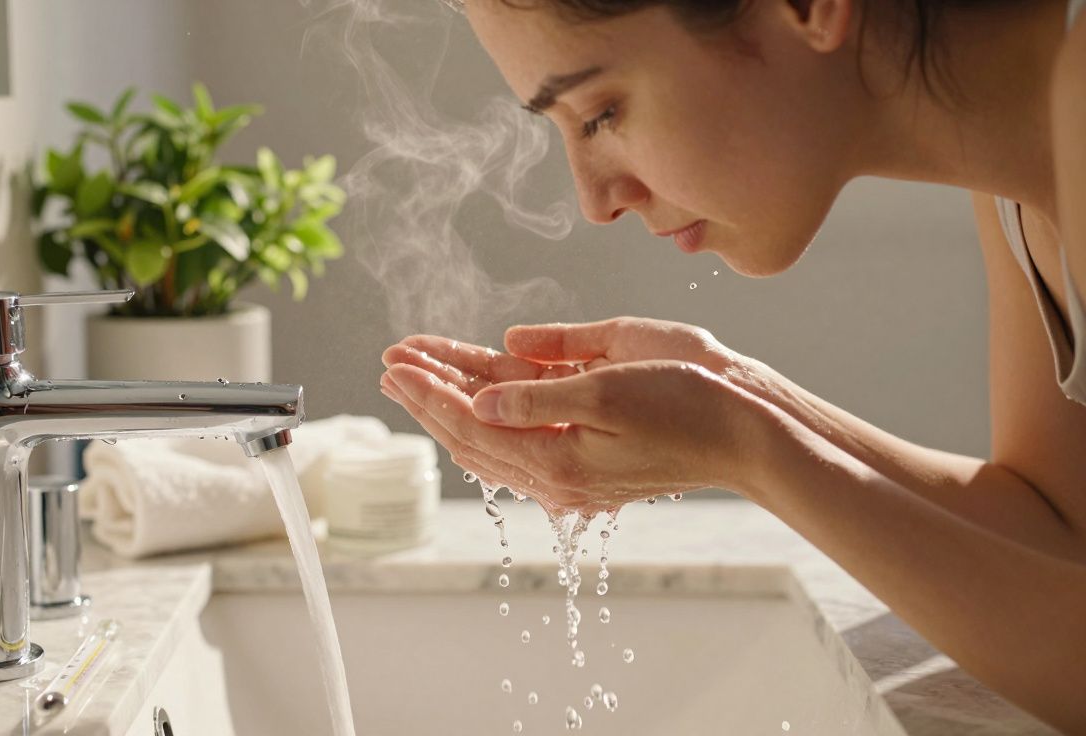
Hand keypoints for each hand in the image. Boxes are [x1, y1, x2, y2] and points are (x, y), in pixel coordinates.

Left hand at [380, 317, 766, 513]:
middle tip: (388, 364)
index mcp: (556, 460)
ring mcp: (570, 467)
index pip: (471, 424)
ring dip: (451, 400)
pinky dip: (488, 410)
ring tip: (413, 372)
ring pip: (491, 434)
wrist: (745, 431)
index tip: (393, 363)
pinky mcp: (585, 454)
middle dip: (428, 395)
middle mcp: (555, 473)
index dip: (429, 390)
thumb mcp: (608, 389)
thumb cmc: (687, 406)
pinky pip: (521, 434)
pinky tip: (469, 393)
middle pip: (471, 433)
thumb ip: (536, 395)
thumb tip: (477, 400)